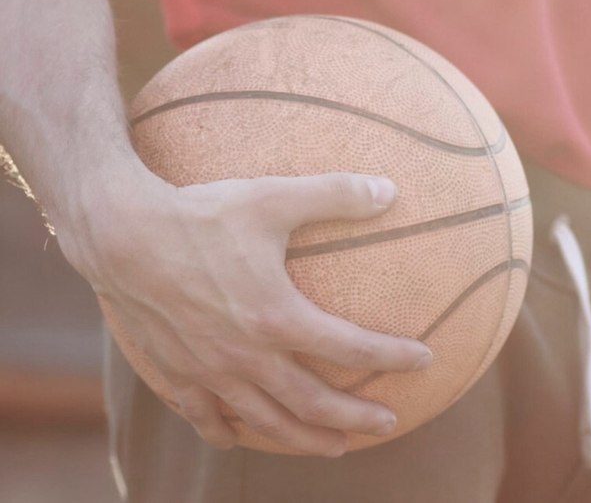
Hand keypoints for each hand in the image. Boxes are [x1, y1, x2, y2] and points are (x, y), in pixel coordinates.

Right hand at [58, 170, 431, 455]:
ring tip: (335, 448)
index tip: (424, 359)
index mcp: (278, 318)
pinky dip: (225, 431)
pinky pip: (204, 416)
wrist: (120, 234)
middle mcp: (248, 356)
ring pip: (265, 421)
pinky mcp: (175, 372)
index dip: (393, 356)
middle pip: (314, 402)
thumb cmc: (199, 213)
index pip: (352, 349)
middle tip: (388, 424)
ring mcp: (210, 372)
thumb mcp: (273, 196)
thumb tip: (390, 188)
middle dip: (356, 417)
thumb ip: (335, 194)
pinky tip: (236, 439)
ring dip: (305, 438)